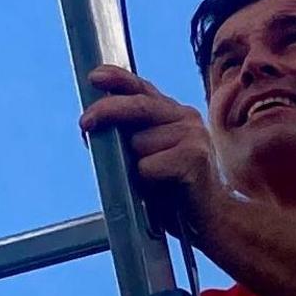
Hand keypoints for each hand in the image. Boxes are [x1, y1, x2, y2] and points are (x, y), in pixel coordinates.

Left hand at [77, 65, 225, 244]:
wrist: (211, 218)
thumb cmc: (174, 190)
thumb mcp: (148, 157)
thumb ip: (128, 138)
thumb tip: (91, 129)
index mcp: (173, 113)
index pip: (142, 88)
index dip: (117, 79)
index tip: (94, 77)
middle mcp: (185, 117)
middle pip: (139, 106)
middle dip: (108, 111)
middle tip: (84, 123)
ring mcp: (193, 135)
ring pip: (139, 142)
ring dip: (136, 165)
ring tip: (156, 181)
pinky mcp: (194, 157)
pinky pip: (148, 166)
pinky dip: (146, 182)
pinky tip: (165, 191)